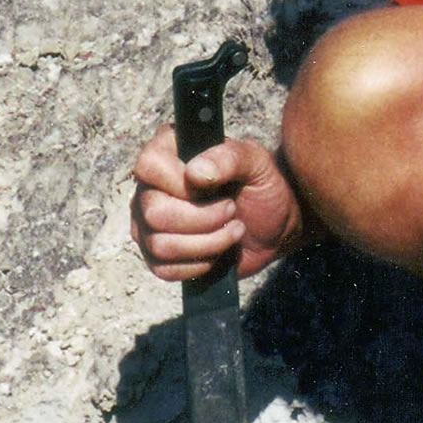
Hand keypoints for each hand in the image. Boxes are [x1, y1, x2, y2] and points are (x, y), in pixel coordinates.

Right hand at [129, 126, 302, 283]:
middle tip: (231, 209)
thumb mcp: (256, 162)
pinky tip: (219, 250)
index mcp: (167, 152)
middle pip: (154, 213)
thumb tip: (194, 174)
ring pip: (160, 245)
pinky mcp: (156, 255)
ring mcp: (147, 223)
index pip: (149, 166)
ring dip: (208, 243)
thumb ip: (228, 158)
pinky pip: (164, 269)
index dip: (180, 183)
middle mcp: (149, 187)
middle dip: (204, 219)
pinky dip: (200, 264)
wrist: (274, 224)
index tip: (215, 188)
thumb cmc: (262, 185)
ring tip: (233, 229)